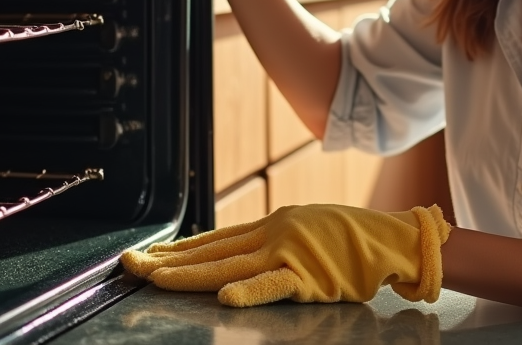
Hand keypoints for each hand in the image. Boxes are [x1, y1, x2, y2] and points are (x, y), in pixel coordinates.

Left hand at [121, 203, 451, 306]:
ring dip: (190, 274)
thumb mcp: (302, 230)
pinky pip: (274, 285)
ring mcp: (288, 253)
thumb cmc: (350, 238)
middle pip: (211, 250)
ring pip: (229, 265)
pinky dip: (250, 291)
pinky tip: (225, 298)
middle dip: (168, 259)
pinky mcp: (308, 276)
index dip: (178, 248)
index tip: (148, 254)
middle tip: (131, 266)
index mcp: (270, 224)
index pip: (213, 238)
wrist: (389, 238)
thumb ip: (269, 242)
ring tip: (157, 279)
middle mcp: (272, 234)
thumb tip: (235, 258)